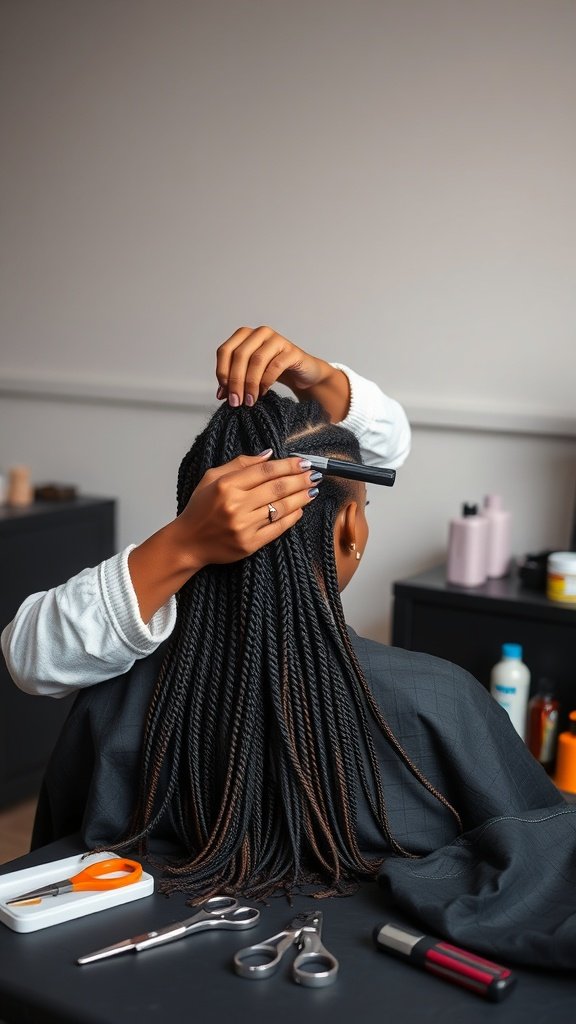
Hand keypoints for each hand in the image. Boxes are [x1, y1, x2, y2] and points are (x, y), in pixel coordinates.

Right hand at [128, 451, 320, 621]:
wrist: (188, 542)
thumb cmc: (200, 508)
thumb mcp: (212, 478)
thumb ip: (240, 464)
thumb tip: (269, 454)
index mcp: (226, 486)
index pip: (265, 471)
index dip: (287, 465)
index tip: (302, 462)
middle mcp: (236, 505)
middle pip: (277, 488)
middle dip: (300, 479)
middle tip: (314, 474)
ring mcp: (244, 526)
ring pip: (281, 507)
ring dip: (301, 497)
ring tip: (312, 489)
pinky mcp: (250, 544)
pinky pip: (278, 528)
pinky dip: (292, 517)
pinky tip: (300, 509)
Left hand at [215, 325, 349, 420]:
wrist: (302, 374)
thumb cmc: (272, 372)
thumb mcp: (249, 375)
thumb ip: (234, 382)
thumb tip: (221, 395)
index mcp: (245, 335)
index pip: (225, 351)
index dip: (222, 372)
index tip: (224, 393)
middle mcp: (260, 333)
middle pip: (240, 355)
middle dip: (236, 381)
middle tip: (236, 402)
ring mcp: (277, 339)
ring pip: (256, 360)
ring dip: (250, 383)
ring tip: (249, 401)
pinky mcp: (291, 350)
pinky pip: (275, 366)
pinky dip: (266, 381)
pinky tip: (263, 392)